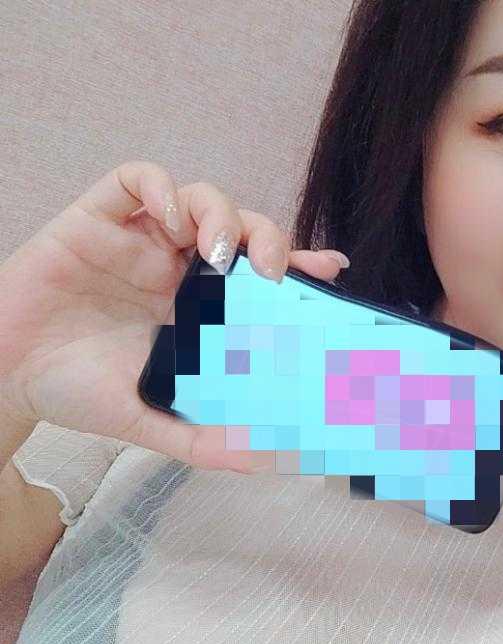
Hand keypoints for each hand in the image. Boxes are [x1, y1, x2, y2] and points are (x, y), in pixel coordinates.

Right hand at [0, 160, 349, 473]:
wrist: (7, 378)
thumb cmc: (77, 392)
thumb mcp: (149, 421)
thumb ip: (202, 440)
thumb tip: (264, 462)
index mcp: (198, 308)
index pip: (259, 275)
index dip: (298, 265)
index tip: (329, 270)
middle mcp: (176, 269)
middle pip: (240, 228)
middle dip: (265, 235)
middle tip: (270, 270)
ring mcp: (138, 241)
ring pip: (198, 197)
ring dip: (219, 213)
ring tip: (216, 251)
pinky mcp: (96, 220)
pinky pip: (135, 180)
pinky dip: (160, 188)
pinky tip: (167, 220)